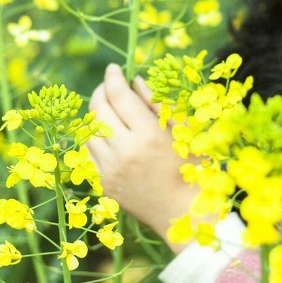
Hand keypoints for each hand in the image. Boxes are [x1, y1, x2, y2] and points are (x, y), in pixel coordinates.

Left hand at [86, 63, 198, 251]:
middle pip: (98, 109)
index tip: (114, 68)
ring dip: (96, 115)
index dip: (113, 77)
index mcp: (149, 135)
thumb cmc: (193, 168)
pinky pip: (88, 153)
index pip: (119, 95)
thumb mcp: (183, 131)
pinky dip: (94, 139)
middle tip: (109, 85)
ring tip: (109, 110)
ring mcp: (110, 170)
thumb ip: (158, 103)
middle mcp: (125, 152)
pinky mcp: (104, 184)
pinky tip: (108, 135)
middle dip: (100, 91)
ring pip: (89, 131)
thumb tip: (134, 80)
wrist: (184, 213)